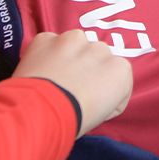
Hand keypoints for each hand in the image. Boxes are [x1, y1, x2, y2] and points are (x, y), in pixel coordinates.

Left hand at [12, 29, 133, 136]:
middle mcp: (101, 49)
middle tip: (70, 90)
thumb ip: (105, 97)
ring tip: (53, 79)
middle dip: (86, 69)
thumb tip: (92, 97)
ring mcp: (73, 39)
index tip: (90, 105)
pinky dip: (44, 54)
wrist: (39, 114)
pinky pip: (48, 42)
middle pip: (96, 56)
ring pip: (74, 43)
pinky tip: (38, 72)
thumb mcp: (102, 114)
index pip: (117, 78)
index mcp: (120, 69)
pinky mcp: (47, 38)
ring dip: (67, 55)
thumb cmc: (73, 121)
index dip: (102, 93)